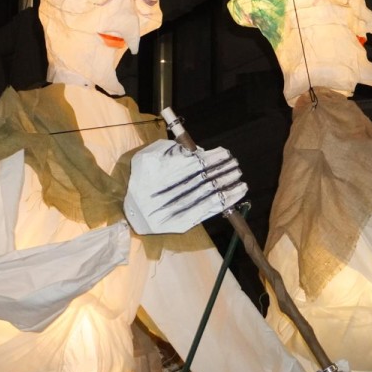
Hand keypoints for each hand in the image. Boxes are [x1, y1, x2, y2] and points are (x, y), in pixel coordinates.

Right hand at [125, 139, 248, 234]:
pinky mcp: (187, 221)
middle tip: (236, 165)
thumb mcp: (148, 157)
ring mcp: (183, 207)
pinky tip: (237, 194)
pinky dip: (227, 201)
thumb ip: (170, 150)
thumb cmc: (140, 179)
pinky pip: (212, 209)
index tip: (226, 153)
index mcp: (168, 173)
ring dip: (230, 185)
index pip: (199, 163)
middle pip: (209, 178)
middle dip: (225, 170)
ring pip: (213, 194)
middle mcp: (177, 190)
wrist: (131, 211)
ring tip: (241, 180)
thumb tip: (192, 150)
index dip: (215, 158)